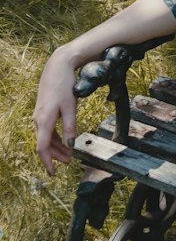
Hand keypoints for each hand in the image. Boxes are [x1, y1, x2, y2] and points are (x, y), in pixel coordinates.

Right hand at [33, 48, 78, 175]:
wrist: (57, 67)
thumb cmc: (64, 85)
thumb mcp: (71, 106)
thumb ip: (70, 127)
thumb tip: (71, 145)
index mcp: (44, 120)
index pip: (42, 148)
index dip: (47, 162)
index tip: (53, 173)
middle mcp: (38, 120)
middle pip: (45, 144)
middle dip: (56, 155)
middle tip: (68, 162)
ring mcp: (39, 115)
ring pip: (46, 137)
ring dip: (56, 147)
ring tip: (68, 154)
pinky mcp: (43, 111)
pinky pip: (47, 129)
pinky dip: (55, 137)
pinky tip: (64, 139)